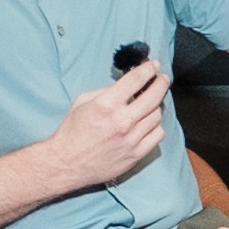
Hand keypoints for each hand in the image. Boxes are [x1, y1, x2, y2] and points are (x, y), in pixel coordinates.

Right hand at [44, 59, 173, 188]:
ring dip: (157, 105)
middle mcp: (121, 121)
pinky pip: (157, 135)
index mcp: (106, 104)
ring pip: (157, 115)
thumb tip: (126, 85)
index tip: (153, 65)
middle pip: (153, 96)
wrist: (67, 163)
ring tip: (153, 102)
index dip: (148, 69)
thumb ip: (106, 90)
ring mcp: (131, 139)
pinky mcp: (135, 154)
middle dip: (161, 83)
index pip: (136, 80)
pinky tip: (150, 122)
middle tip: (162, 79)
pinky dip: (156, 126)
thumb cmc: (72, 132)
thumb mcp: (82, 102)